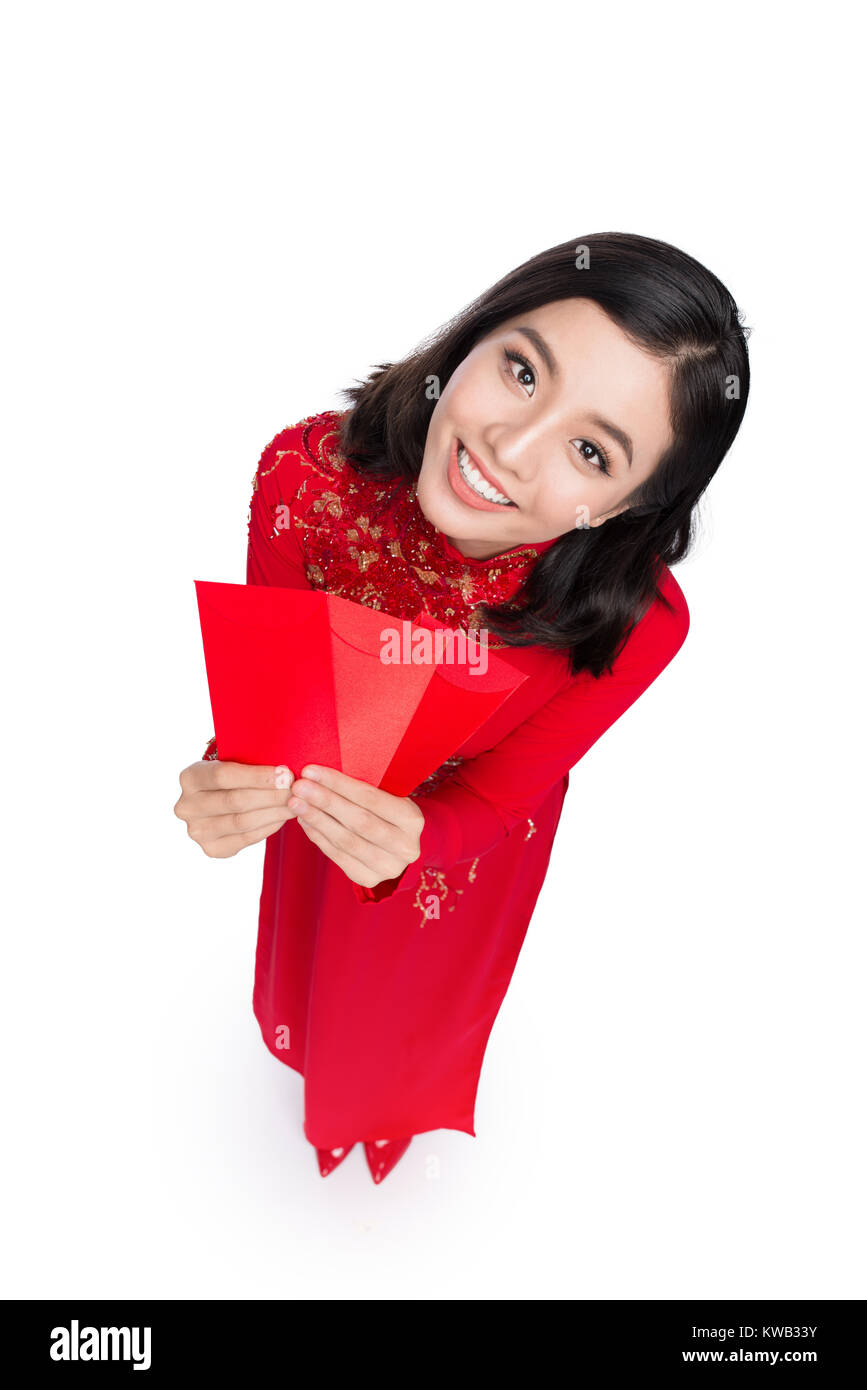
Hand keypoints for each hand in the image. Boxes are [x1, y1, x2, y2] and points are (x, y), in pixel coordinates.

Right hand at [174, 758, 298, 857]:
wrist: (220, 797)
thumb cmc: (233, 771)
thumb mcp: (234, 757)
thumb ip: (251, 757)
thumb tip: (284, 767)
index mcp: (189, 777)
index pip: (223, 776)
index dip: (257, 776)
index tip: (286, 774)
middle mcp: (186, 806)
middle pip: (235, 801)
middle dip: (271, 795)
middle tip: (296, 789)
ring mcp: (197, 831)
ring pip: (243, 822)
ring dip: (274, 812)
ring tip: (296, 803)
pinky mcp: (212, 849)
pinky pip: (247, 838)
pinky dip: (269, 826)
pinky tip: (284, 816)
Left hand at [288, 764, 423, 889]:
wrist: (398, 843)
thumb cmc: (386, 809)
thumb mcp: (388, 795)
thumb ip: (365, 786)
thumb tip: (321, 774)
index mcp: (413, 820)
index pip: (372, 799)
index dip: (340, 784)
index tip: (312, 771)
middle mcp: (405, 847)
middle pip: (358, 822)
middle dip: (325, 802)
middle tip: (299, 787)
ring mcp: (388, 867)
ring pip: (345, 841)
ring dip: (317, 820)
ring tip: (295, 803)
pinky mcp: (369, 878)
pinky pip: (338, 856)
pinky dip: (318, 837)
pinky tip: (304, 821)